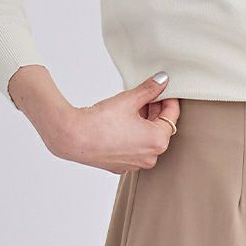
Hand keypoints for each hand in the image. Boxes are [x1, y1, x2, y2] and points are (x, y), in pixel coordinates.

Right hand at [50, 73, 179, 174]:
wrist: (73, 138)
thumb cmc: (102, 121)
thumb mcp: (130, 99)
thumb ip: (150, 89)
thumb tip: (162, 80)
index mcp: (157, 141)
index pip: (172, 115)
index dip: (169, 98)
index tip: (164, 87)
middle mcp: (150, 157)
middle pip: (161, 127)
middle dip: (155, 109)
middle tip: (146, 92)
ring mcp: (134, 164)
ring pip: (147, 137)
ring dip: (144, 121)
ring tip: (132, 104)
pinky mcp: (120, 166)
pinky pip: (134, 147)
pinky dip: (133, 133)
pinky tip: (122, 120)